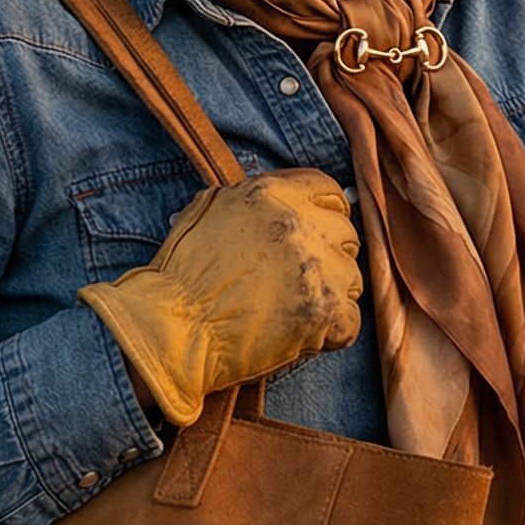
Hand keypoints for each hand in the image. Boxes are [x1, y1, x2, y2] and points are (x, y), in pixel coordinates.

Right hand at [79, 168, 363, 425]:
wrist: (173, 331)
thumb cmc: (182, 275)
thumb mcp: (209, 210)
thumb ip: (254, 197)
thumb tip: (290, 197)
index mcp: (273, 194)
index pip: (329, 191)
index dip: (323, 213)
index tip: (314, 235)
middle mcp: (301, 224)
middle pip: (346, 235)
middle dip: (327, 257)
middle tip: (294, 281)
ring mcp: (319, 269)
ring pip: (352, 278)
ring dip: (328, 295)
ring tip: (288, 310)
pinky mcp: (326, 313)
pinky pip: (350, 321)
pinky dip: (329, 333)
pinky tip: (296, 334)